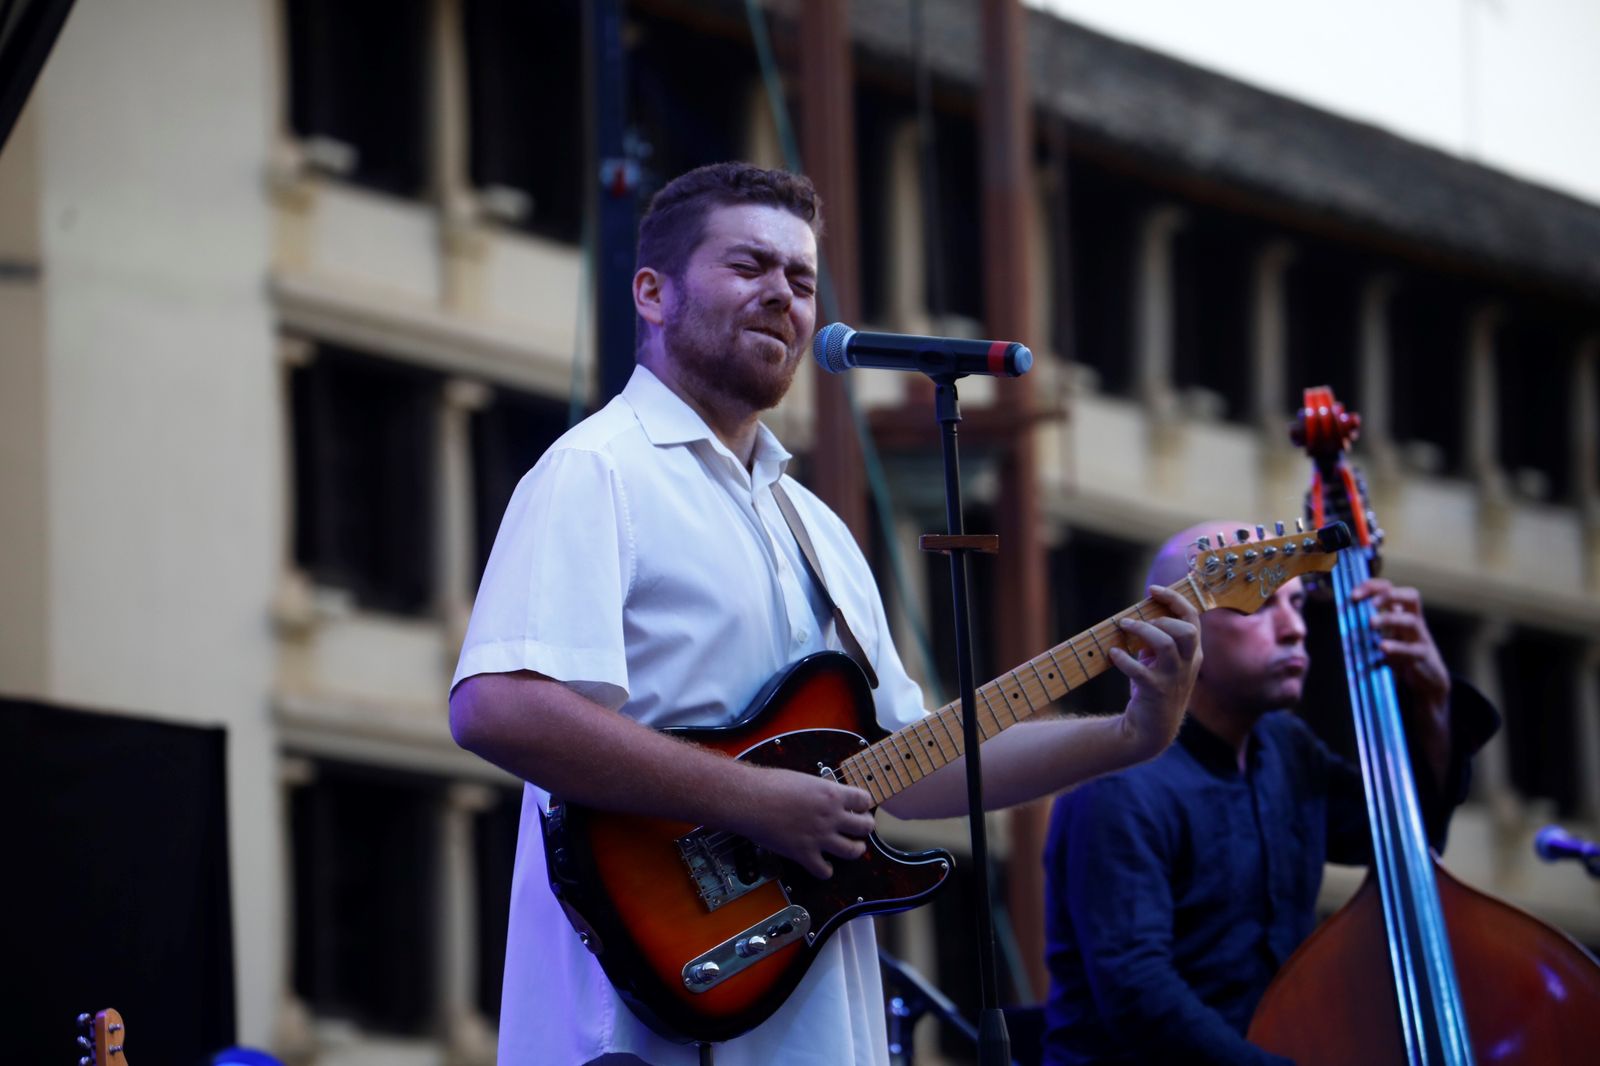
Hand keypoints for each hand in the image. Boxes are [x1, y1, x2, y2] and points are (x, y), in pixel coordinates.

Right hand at [728, 765, 875, 879]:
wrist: (749, 799)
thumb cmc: (769, 784)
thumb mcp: (803, 779)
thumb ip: (819, 791)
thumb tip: (824, 797)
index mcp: (831, 794)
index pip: (864, 800)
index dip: (864, 804)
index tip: (859, 807)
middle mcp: (830, 816)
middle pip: (865, 827)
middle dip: (865, 827)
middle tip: (860, 828)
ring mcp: (819, 837)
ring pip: (853, 851)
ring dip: (855, 849)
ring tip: (851, 847)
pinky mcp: (804, 854)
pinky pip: (824, 871)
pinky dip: (826, 870)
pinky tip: (822, 864)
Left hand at [1113, 585, 1202, 758]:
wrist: (1152, 729)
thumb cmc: (1156, 689)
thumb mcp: (1161, 663)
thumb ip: (1157, 641)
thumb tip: (1140, 617)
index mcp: (1192, 653)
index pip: (1192, 619)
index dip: (1174, 600)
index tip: (1153, 589)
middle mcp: (1188, 664)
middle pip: (1187, 631)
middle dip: (1163, 617)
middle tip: (1137, 617)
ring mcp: (1173, 679)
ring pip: (1167, 646)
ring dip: (1143, 631)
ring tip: (1123, 626)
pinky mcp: (1156, 692)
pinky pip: (1141, 671)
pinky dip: (1124, 659)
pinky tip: (1113, 653)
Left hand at [1351, 578, 1449, 716]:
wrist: (1428, 679)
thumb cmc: (1402, 654)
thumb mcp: (1387, 635)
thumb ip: (1370, 624)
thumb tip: (1341, 614)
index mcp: (1403, 612)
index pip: (1391, 588)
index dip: (1373, 586)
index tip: (1353, 594)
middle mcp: (1414, 621)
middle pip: (1411, 596)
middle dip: (1388, 596)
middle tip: (1369, 604)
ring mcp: (1420, 638)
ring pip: (1411, 621)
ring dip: (1389, 619)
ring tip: (1370, 623)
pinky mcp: (1422, 656)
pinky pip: (1411, 649)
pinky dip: (1396, 647)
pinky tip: (1382, 648)